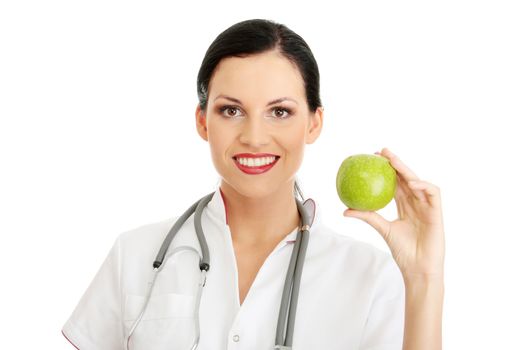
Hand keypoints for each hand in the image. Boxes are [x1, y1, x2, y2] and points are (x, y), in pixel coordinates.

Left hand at [343, 147, 444, 280]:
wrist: (418, 268)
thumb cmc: (403, 251)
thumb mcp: (382, 229)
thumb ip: (368, 217)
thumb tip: (345, 210)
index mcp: (405, 207)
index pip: (395, 184)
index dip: (387, 171)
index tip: (373, 159)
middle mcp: (416, 204)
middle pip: (406, 179)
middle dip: (396, 163)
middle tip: (381, 152)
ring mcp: (427, 207)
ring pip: (418, 182)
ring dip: (407, 170)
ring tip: (393, 161)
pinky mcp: (437, 212)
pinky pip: (433, 193)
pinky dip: (423, 185)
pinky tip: (411, 182)